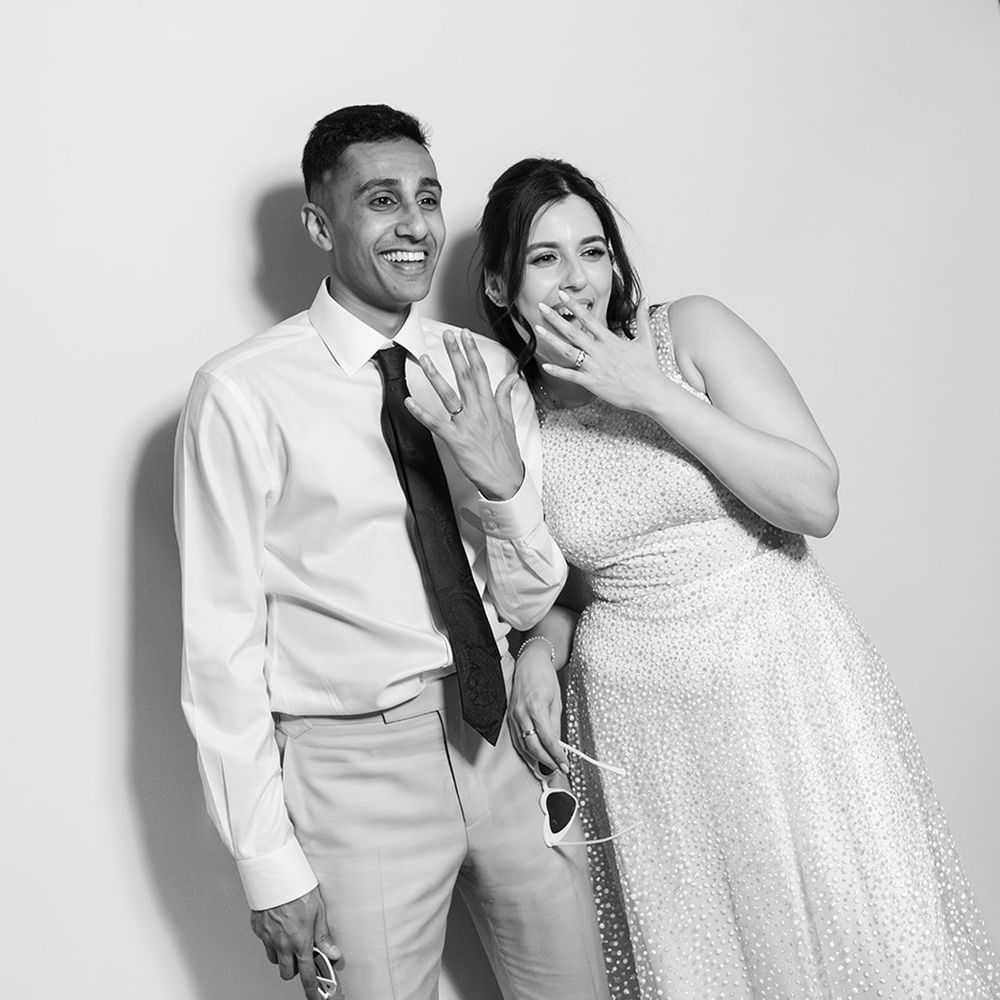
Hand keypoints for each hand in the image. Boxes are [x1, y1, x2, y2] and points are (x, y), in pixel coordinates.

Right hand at [250, 886, 341, 999]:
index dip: (312, 989)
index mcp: (300, 942)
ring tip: (291, 937)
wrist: (275, 875)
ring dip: (283, 955)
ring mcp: (268, 938)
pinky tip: (279, 925)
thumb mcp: (319, 911)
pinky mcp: (258, 929)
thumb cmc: (298, 889)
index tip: (316, 996)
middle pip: (287, 972)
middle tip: (302, 956)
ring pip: (274, 959)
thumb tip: (333, 953)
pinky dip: (273, 940)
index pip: (306, 975)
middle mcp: (282, 944)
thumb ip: (324, 936)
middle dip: (295, 969)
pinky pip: (265, 943)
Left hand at [405, 329, 524, 500]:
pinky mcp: (455, 440)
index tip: (465, 335)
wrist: (506, 479)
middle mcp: (478, 411)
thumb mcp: (509, 420)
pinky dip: (421, 412)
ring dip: (435, 376)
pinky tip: (409, 401)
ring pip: (449, 395)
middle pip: (466, 376)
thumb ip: (505, 396)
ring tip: (425, 359)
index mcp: (491, 405)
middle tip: (447, 335)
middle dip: (455, 353)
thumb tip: (511, 378)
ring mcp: (466, 425)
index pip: (482, 371)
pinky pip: (435, 423)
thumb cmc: (506, 452)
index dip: (472, 351)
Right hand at [509, 642, 568, 774]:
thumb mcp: (556, 700)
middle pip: (533, 747)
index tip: (565, 765)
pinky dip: (525, 751)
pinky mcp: (509, 717)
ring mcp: (513, 716)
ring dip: (535, 760)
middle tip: (558, 770)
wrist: (529, 662)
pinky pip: (516, 739)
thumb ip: (555, 725)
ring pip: (522, 746)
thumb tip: (557, 745)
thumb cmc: (544, 677)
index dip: (557, 755)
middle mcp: (521, 714)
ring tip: (548, 767)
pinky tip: (534, 757)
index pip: (548, 740)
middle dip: (547, 762)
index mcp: (536, 707)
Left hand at [536, 294, 667, 412]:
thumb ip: (642, 318)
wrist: (651, 392)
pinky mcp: (593, 383)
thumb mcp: (647, 340)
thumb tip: (644, 298)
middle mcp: (600, 352)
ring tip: (537, 329)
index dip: (574, 306)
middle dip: (555, 318)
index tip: (562, 295)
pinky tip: (545, 365)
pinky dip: (558, 371)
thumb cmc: (649, 368)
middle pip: (573, 332)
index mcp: (611, 340)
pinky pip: (572, 376)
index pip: (588, 319)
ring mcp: (595, 367)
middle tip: (541, 307)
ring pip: (568, 351)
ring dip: (551, 340)